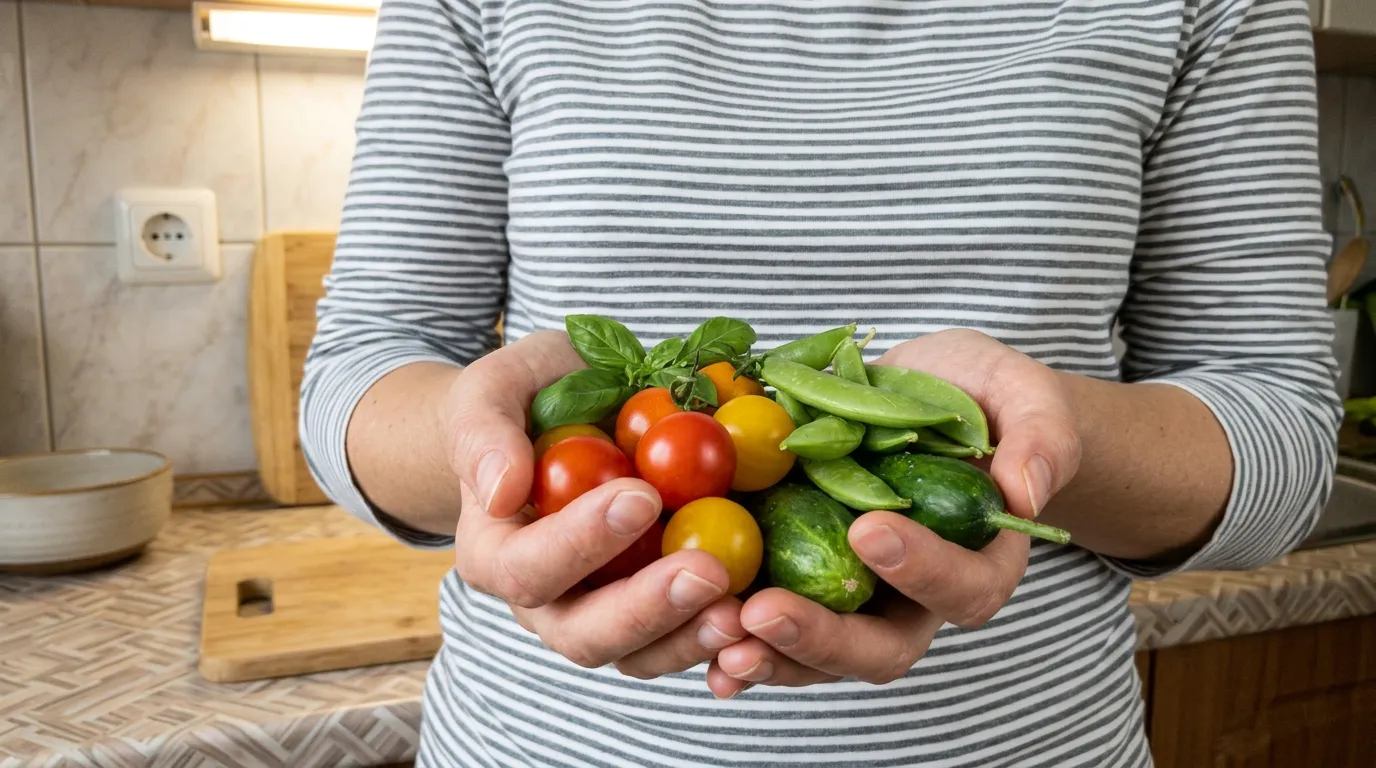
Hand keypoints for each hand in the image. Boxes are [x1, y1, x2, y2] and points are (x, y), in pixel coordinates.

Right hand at [442, 332, 745, 677]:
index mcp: (497, 552)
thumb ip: (484, 435)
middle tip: (706, 572)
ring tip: (741, 610)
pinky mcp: (657, 611)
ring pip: (640, 655)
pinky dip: (721, 635)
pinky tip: (763, 614)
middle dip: (647, 609)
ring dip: (690, 638)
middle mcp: (546, 600)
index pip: (529, 567)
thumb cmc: (522, 399)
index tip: (641, 496)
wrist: (562, 411)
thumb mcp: (492, 391)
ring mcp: (604, 611)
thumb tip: (500, 492)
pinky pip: (684, 640)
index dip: (581, 543)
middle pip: (586, 634)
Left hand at [708, 329, 1081, 696]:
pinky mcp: (802, 582)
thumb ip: (1039, 438)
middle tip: (764, 613)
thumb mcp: (1019, 392)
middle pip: (881, 648)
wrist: (921, 395)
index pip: (961, 587)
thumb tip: (1025, 492)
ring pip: (820, 654)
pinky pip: (773, 630)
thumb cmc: (979, 395)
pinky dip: (738, 642)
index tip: (871, 529)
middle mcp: (915, 598)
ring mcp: (854, 598)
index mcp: (978, 560)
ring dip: (768, 654)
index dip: (920, 568)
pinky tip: (699, 644)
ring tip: (718, 638)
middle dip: (822, 638)